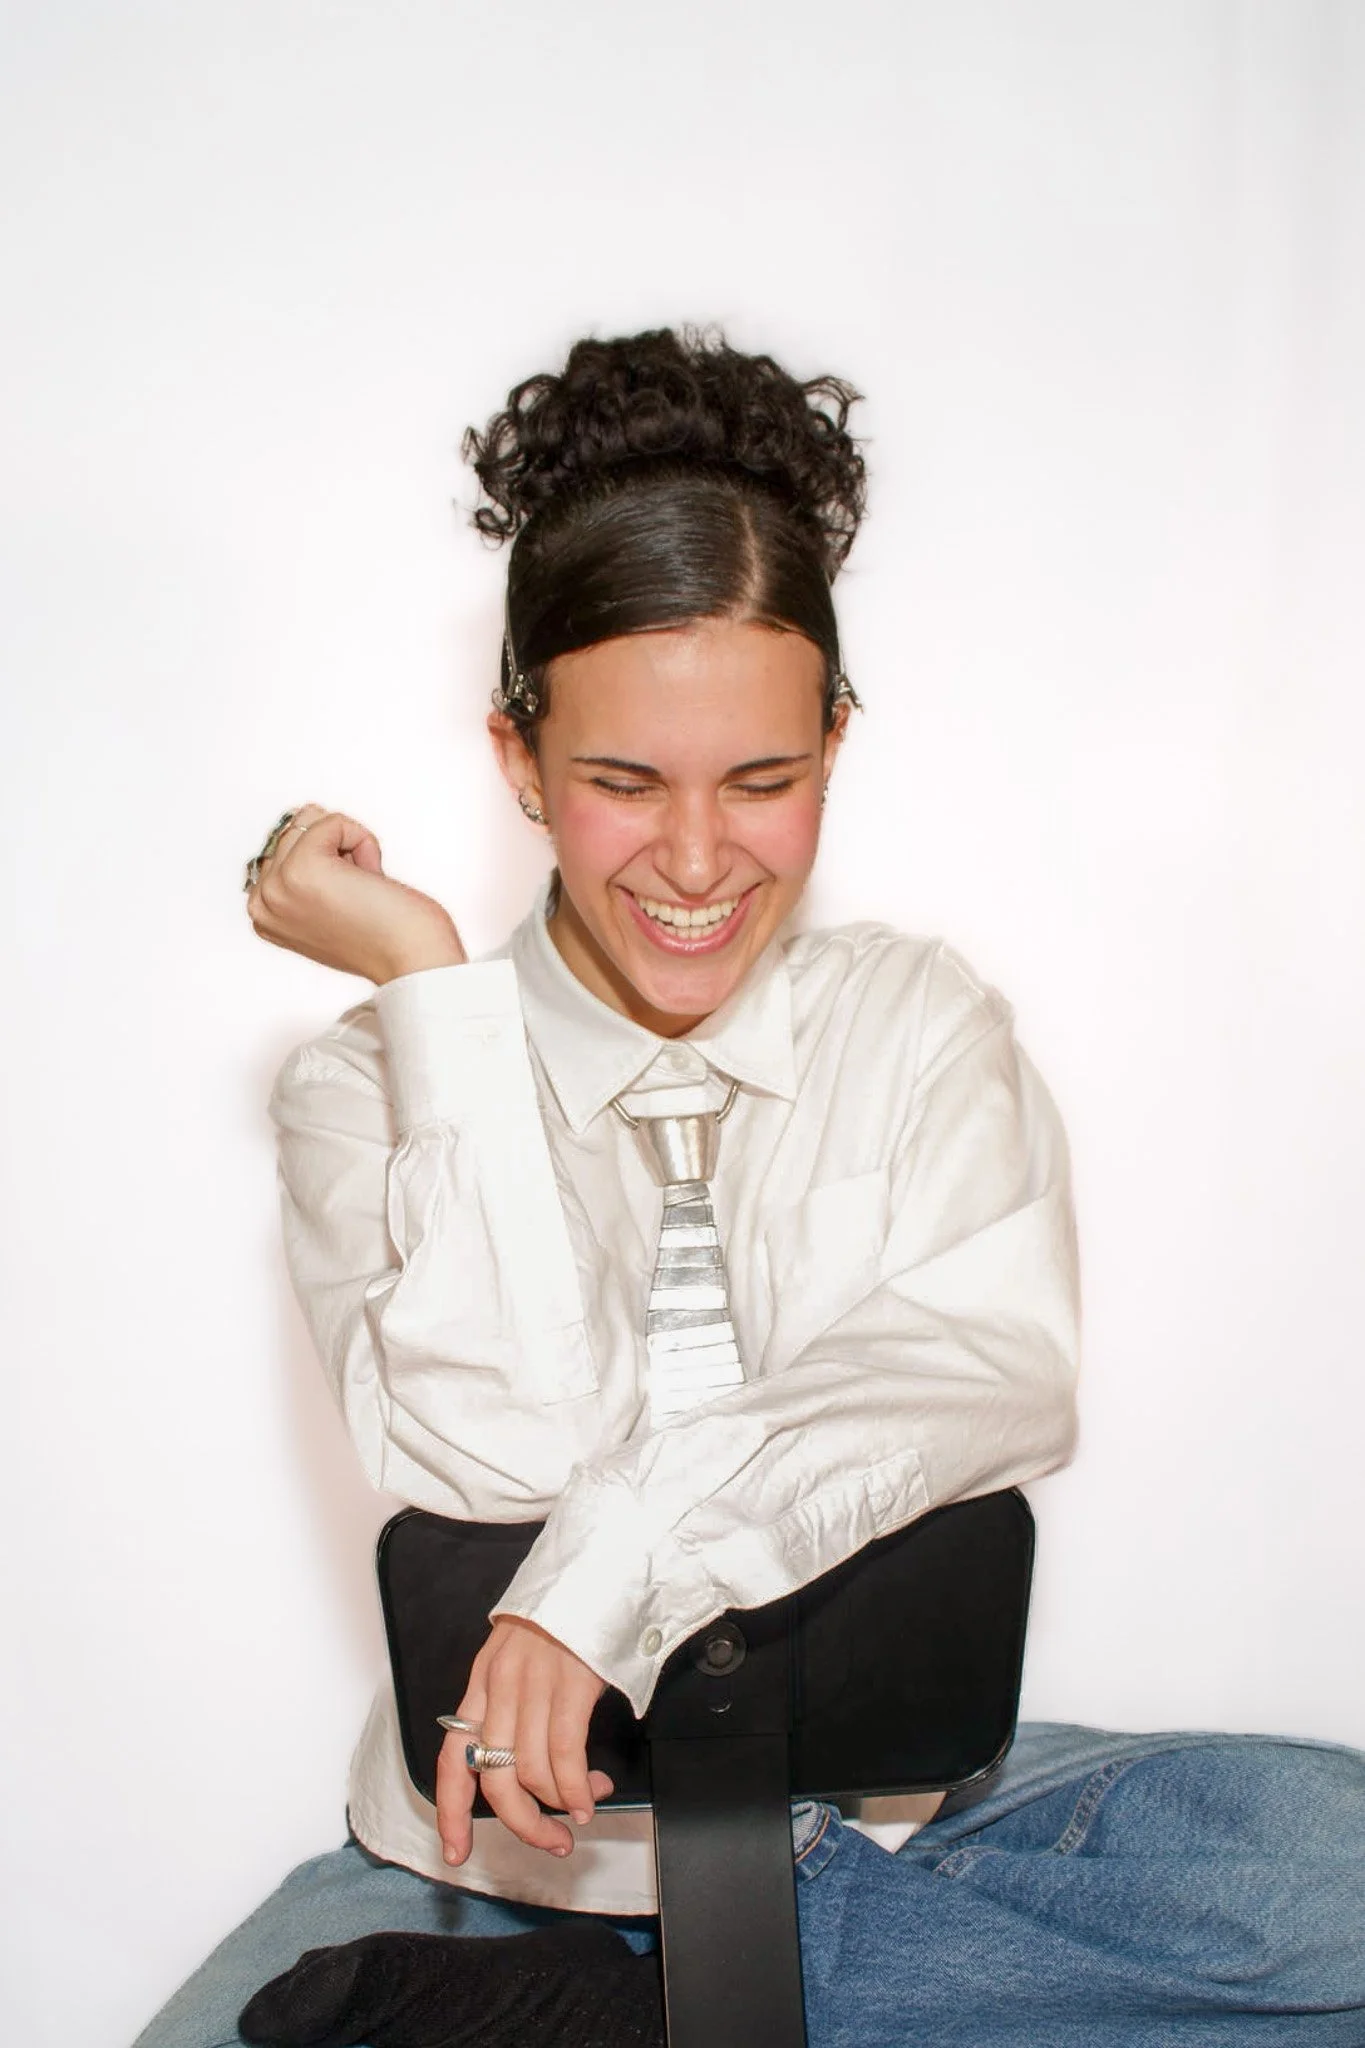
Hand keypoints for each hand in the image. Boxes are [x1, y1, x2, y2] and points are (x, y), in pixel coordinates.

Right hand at [244, 803, 466, 983]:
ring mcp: (278, 885)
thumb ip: (304, 872)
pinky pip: (334, 821)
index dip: (326, 862)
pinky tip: (371, 878)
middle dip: (337, 850)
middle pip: (294, 829)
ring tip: (363, 887)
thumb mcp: (327, 905)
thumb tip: (304, 813)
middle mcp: (262, 902)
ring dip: (351, 846)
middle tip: (358, 894)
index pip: (282, 848)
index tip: (344, 902)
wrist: (412, 958)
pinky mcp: (303, 866)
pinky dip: (363, 841)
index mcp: (263, 913)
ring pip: (312, 821)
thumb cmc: (385, 935)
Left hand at [436, 1617, 612, 1864]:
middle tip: (553, 1840)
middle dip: (525, 1824)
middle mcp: (499, 1688)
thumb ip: (512, 1705)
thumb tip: (524, 1768)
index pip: (452, 1759)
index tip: (457, 1853)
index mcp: (481, 1684)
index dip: (451, 1813)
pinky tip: (593, 1794)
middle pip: (496, 1780)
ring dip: (563, 1804)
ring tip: (587, 1802)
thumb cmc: (563, 1616)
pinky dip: (579, 1788)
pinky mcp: (571, 1682)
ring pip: (533, 1774)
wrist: (593, 1567)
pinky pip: (566, 1755)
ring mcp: (535, 1683)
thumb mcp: (519, 1657)